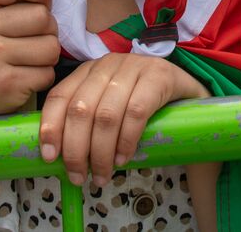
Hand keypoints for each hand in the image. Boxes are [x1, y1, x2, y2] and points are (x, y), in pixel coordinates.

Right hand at [0, 0, 61, 116]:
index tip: (37, 4)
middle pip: (43, 15)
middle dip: (45, 31)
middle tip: (27, 43)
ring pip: (51, 45)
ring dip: (46, 57)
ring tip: (24, 62)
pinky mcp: (6, 84)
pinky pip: (48, 73)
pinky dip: (42, 78)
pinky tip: (22, 80)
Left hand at [40, 53, 209, 185]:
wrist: (190, 96)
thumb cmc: (144, 107)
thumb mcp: (109, 110)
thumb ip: (86, 123)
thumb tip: (58, 159)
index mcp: (89, 70)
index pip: (60, 95)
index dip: (51, 127)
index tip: (50, 157)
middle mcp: (108, 64)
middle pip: (80, 109)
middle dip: (75, 149)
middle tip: (79, 176)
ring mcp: (135, 67)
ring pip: (105, 114)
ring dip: (100, 152)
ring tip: (101, 175)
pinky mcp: (159, 76)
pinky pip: (136, 113)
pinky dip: (125, 141)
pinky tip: (123, 159)